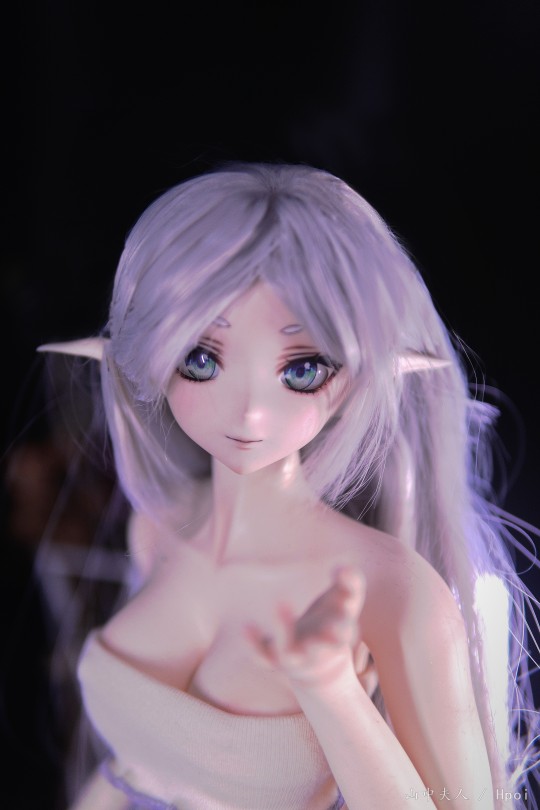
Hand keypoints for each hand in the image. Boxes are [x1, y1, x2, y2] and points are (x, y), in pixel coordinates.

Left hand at [246, 566, 365, 688]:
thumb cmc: (334, 620)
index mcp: (338, 637)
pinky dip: (253, 645)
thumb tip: (343, 568)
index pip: (345, 632)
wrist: (319, 666)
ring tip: (281, 603)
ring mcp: (295, 657)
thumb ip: (351, 582)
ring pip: (287, 653)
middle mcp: (317, 651)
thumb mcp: (347, 600)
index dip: (344, 624)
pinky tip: (246, 626)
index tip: (345, 604)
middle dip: (320, 639)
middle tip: (324, 622)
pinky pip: (261, 657)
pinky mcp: (274, 660)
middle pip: (320, 648)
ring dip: (284, 631)